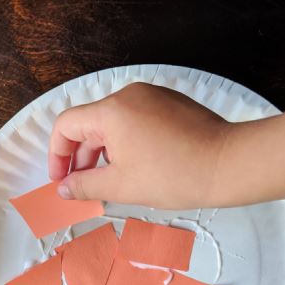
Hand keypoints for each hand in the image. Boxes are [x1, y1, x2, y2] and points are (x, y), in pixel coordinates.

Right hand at [49, 82, 230, 208]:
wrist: (227, 164)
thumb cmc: (174, 174)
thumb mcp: (121, 185)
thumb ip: (85, 185)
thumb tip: (63, 189)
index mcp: (111, 111)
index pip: (66, 125)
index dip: (57, 155)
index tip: (62, 179)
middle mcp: (128, 95)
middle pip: (89, 124)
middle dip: (81, 157)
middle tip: (84, 187)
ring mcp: (151, 96)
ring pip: (112, 123)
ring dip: (103, 152)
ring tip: (112, 181)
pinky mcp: (168, 104)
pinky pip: (134, 120)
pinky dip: (125, 143)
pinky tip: (136, 167)